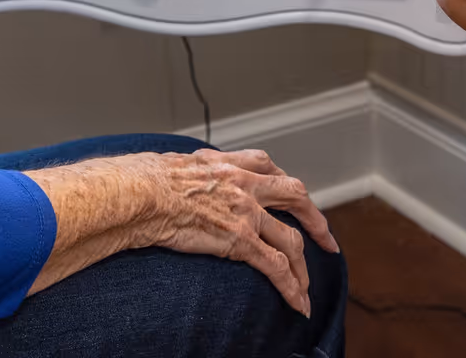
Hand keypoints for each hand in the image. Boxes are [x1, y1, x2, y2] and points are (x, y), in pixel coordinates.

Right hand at [134, 148, 339, 315]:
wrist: (139, 193)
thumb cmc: (144, 179)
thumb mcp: (174, 162)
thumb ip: (190, 170)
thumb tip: (176, 175)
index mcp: (228, 164)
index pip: (269, 167)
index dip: (284, 184)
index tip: (292, 198)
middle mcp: (245, 184)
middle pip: (295, 197)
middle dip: (315, 220)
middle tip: (326, 240)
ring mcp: (246, 212)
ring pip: (291, 240)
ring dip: (303, 267)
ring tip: (307, 288)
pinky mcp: (240, 240)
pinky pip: (276, 267)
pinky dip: (292, 287)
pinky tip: (298, 303)